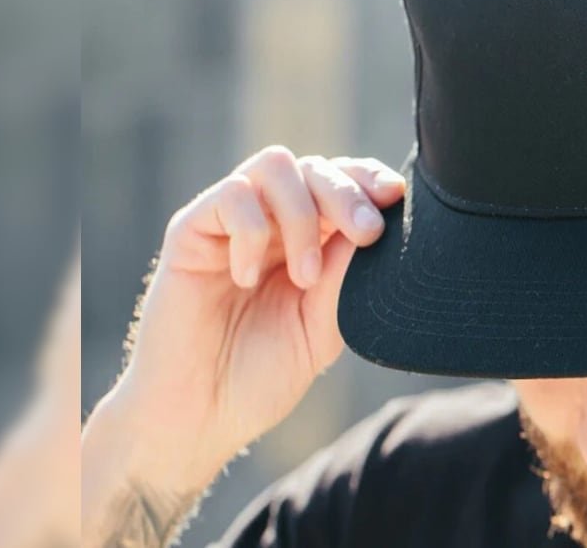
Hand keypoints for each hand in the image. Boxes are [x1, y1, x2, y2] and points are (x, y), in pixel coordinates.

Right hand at [95, 147, 403, 489]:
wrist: (199, 420)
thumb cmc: (260, 378)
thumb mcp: (322, 328)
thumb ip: (345, 277)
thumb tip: (377, 225)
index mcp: (307, 241)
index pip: (342, 182)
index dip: (369, 179)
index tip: (397, 199)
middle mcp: (271, 223)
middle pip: (315, 167)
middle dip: (349, 193)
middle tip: (368, 233)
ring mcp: (229, 224)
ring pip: (275, 166)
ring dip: (303, 214)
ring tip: (305, 277)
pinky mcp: (189, 233)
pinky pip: (229, 197)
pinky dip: (252, 232)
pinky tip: (248, 279)